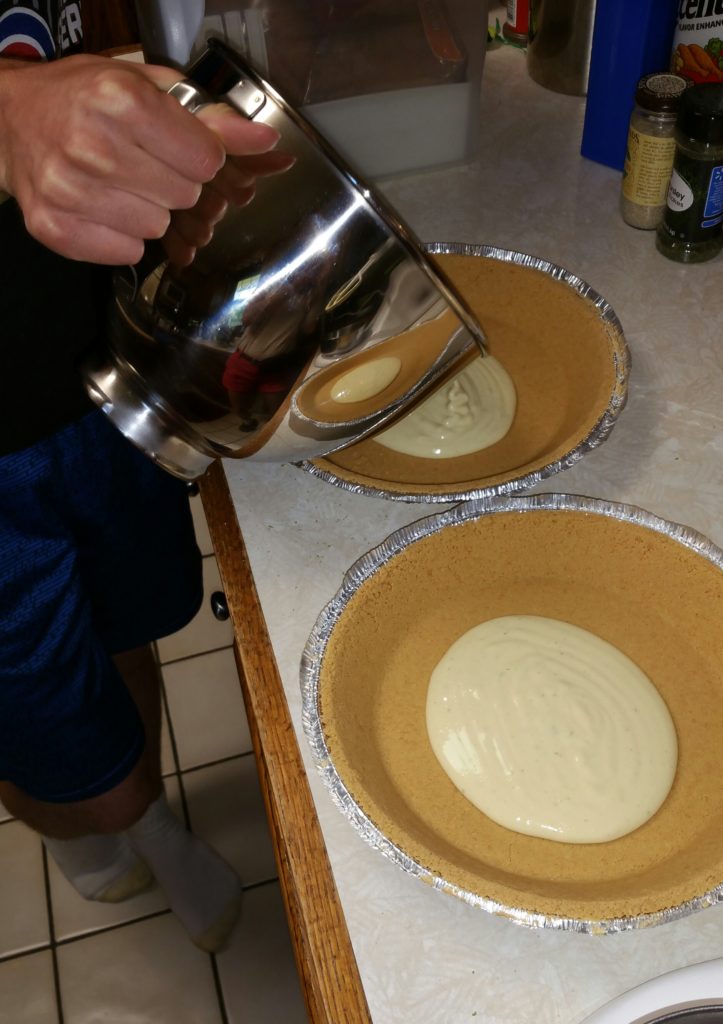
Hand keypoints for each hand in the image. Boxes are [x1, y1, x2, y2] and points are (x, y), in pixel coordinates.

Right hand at [0, 54, 287, 264]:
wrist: (11, 123)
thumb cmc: (83, 100)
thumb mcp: (147, 88)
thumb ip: (209, 118)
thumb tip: (265, 140)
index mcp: (120, 101)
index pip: (206, 161)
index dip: (199, 156)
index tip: (178, 147)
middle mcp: (92, 146)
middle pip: (184, 196)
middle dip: (174, 183)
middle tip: (143, 164)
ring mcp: (69, 190)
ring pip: (157, 228)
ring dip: (147, 211)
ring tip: (118, 183)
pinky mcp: (56, 228)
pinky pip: (127, 252)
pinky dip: (122, 236)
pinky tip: (102, 207)